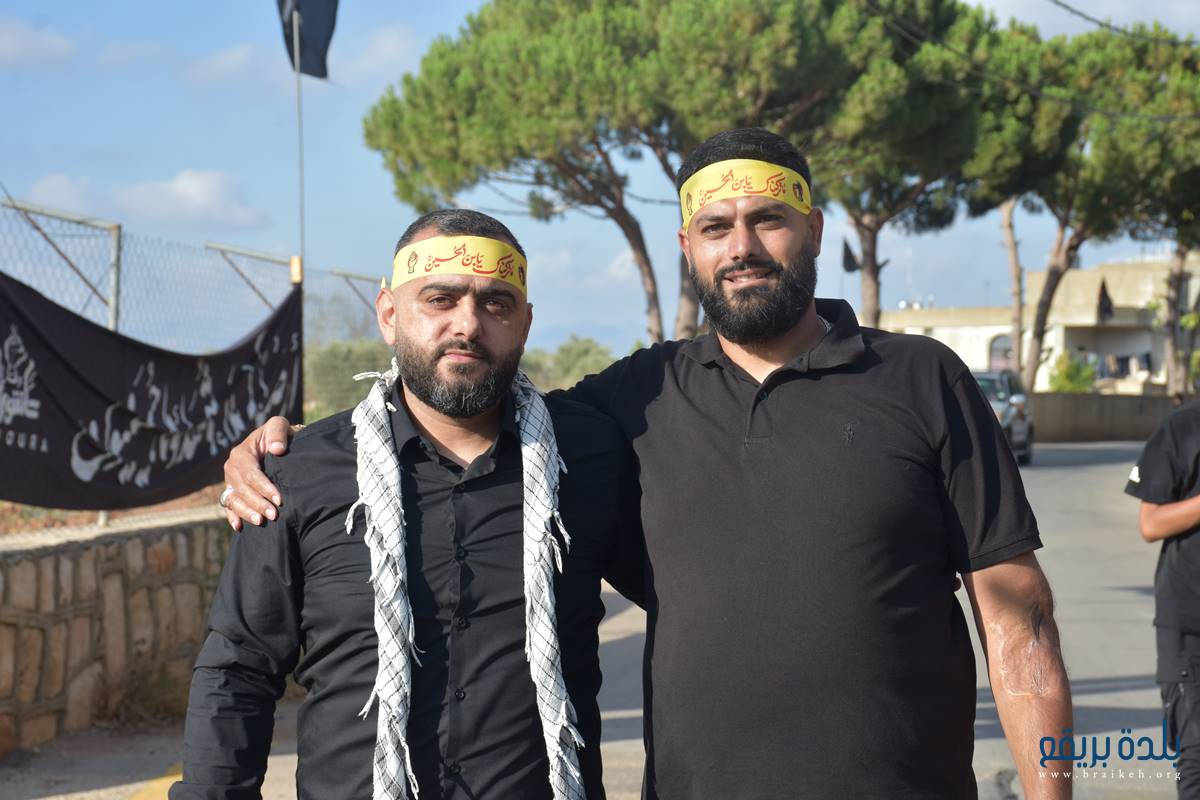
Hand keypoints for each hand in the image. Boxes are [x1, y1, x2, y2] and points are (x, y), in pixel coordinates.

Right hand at [222, 416, 299, 530]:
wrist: (275, 442)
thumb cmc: (278, 434)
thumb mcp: (278, 426)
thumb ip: (278, 433)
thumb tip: (277, 450)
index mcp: (241, 453)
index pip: (251, 474)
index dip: (264, 488)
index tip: (279, 499)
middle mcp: (231, 467)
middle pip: (242, 489)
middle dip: (258, 503)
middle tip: (274, 515)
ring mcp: (230, 480)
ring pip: (234, 499)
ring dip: (246, 512)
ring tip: (261, 522)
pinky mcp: (232, 489)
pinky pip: (229, 505)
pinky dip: (233, 516)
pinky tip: (239, 527)